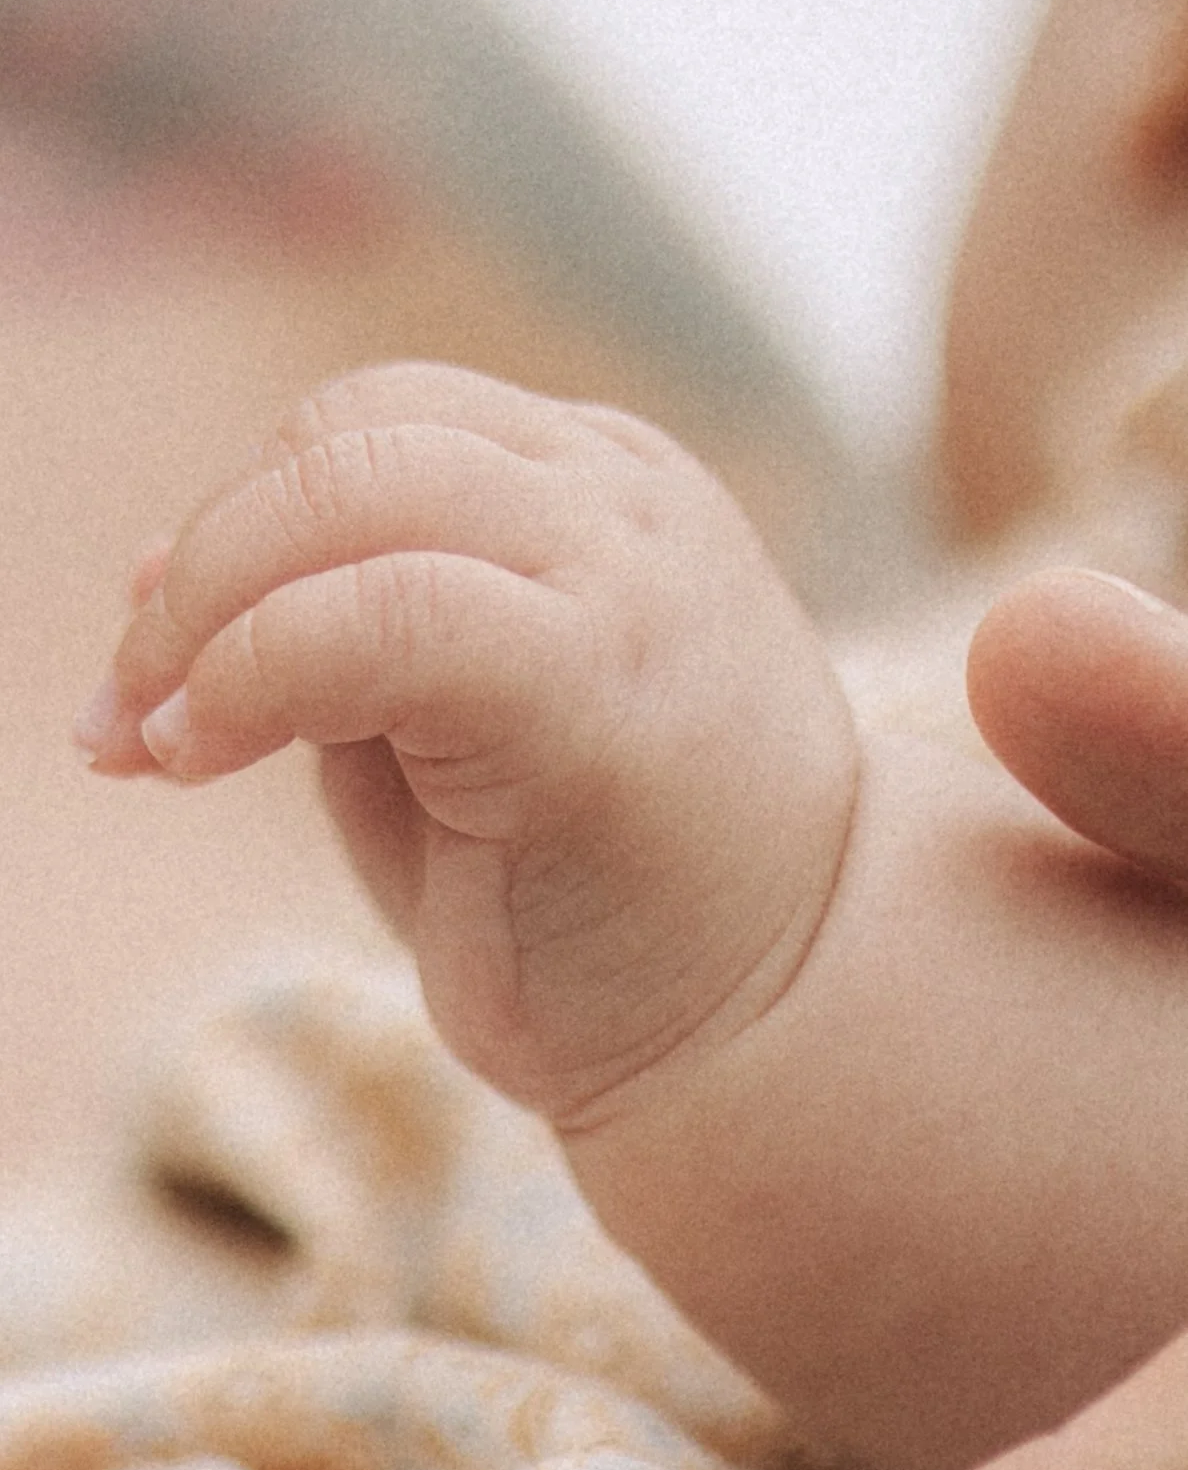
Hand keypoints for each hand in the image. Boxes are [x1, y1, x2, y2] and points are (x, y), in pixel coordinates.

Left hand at [76, 363, 853, 1127]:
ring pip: (350, 492)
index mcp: (610, 490)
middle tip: (129, 711)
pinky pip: (373, 615)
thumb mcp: (461, 735)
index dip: (236, 523)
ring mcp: (629, 578)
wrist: (776, 1043)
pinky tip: (203, 758)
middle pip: (350, 434)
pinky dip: (253, 673)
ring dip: (209, 613)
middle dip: (202, 561)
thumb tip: (155, 580)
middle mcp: (626, 505)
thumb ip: (353, 635)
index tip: (154, 667)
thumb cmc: (615, 917)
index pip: (378, 425)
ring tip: (159, 740)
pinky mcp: (597, 681)